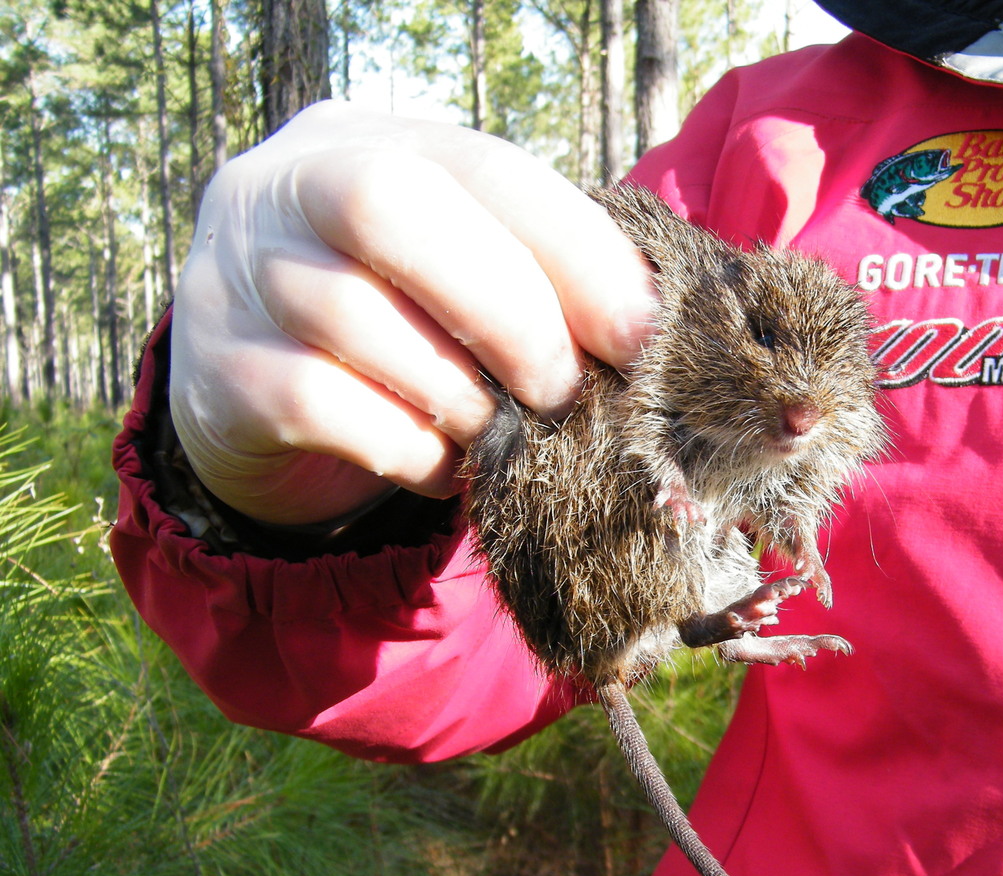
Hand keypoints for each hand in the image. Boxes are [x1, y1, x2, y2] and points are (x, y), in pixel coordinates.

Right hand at [169, 100, 657, 525]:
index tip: (638, 332)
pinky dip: (406, 445)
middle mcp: (285, 186)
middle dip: (508, 309)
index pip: (483, 166)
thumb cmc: (401, 326)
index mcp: (369, 141)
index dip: (573, 249)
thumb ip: (532, 276)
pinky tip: (442, 466)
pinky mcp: (217, 374)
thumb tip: (644, 331)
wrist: (258, 396)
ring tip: (501, 433)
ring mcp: (236, 275)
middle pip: (394, 206)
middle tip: (564, 391)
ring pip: (353, 312)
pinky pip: (320, 404)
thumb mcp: (457, 274)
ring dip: (459, 391)